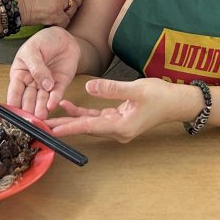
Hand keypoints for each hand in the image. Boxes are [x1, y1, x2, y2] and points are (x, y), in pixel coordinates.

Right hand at [7, 27, 81, 119]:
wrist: (64, 38)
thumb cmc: (43, 41)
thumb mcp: (33, 50)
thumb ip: (36, 67)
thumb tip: (43, 84)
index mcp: (19, 74)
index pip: (14, 91)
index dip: (13, 103)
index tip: (13, 114)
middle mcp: (31, 83)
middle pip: (28, 99)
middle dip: (28, 109)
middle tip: (29, 119)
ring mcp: (45, 85)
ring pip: (41, 100)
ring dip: (41, 109)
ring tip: (40, 117)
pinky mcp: (60, 85)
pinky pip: (56, 94)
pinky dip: (54, 100)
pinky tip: (51, 106)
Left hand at [45, 78, 199, 142]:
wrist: (178, 102)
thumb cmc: (161, 96)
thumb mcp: (136, 89)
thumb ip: (111, 89)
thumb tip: (88, 89)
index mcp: (121, 127)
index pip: (89, 127)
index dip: (69, 128)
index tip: (52, 130)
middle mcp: (118, 130)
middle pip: (86, 129)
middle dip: (64, 126)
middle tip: (42, 126)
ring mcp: (118, 126)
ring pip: (89, 124)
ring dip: (71, 120)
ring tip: (50, 116)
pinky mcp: (119, 119)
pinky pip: (97, 118)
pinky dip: (83, 113)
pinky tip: (69, 106)